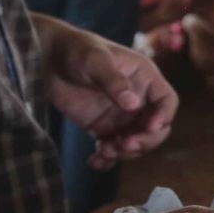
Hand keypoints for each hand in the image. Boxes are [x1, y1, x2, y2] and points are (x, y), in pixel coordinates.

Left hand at [33, 15, 178, 168]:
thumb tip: (133, 104)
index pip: (166, 100)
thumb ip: (113, 81)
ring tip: (104, 152)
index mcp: (144, 78)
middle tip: (124, 145)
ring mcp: (121, 116)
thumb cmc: (75, 50)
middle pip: (155, 128)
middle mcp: (138, 99)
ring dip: (124, 153)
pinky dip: (106, 159)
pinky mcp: (103, 127)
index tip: (150, 127)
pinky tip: (94, 162)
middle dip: (144, 141)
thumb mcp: (94, 60)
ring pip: (135, 142)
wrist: (47, 60)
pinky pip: (112, 148)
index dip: (164, 116)